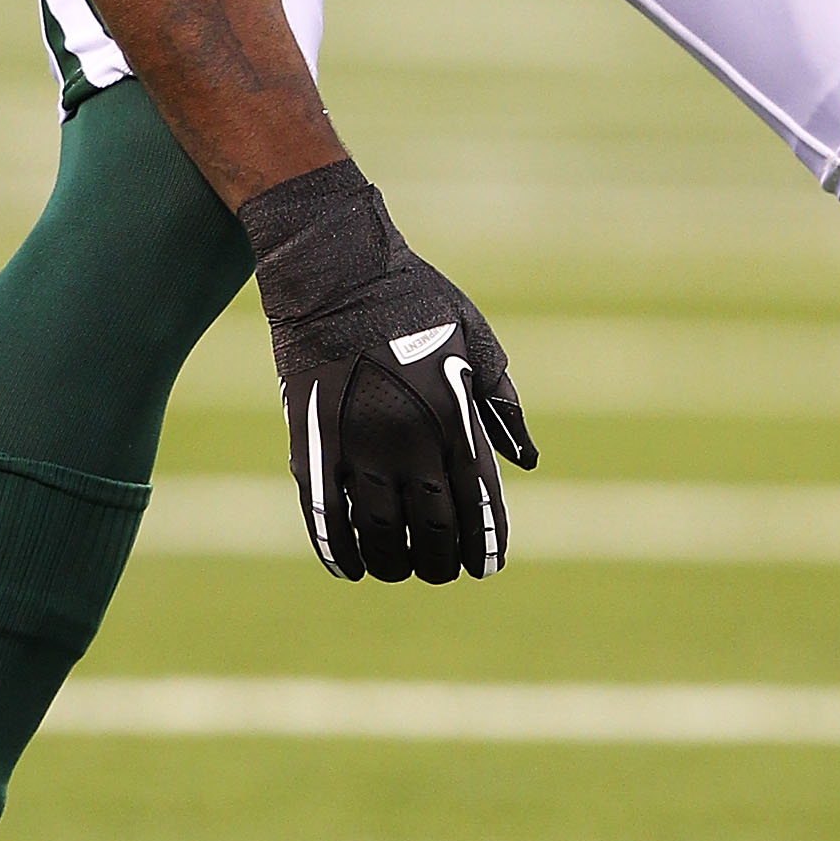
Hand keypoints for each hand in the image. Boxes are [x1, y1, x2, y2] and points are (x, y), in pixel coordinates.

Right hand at [240, 161, 535, 583]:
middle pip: (431, 528)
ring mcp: (359, 444)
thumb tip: (526, 458)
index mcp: (455, 413)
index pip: (477, 502)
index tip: (484, 566)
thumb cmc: (413, 300)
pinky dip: (339, 551)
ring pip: (378, 534)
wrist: (334, 270)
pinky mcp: (313, 444)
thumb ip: (501, 403)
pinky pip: (325, 516)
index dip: (483, 543)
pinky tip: (352, 567)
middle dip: (440, 561)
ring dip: (393, 563)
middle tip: (441, 570)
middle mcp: (410, 438)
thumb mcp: (476, 340)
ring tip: (400, 569)